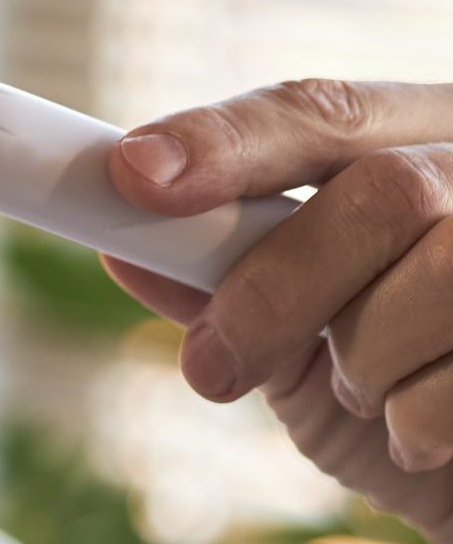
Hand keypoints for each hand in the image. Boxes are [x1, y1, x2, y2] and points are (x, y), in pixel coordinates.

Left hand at [100, 78, 452, 543]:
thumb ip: (224, 284)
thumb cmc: (404, 390)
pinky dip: (426, 416)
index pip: (320, 108)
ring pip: (446, 270)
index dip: (225, 138)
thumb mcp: (300, 340)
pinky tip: (421, 435)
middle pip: (386, 189)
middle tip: (209, 366)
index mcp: (420, 133)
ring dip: (369, 358)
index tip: (131, 173)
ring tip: (360, 396)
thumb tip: (123, 247)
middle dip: (280, 284)